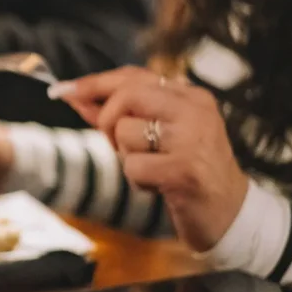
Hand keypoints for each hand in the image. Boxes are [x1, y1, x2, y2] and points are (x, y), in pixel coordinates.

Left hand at [54, 66, 249, 250]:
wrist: (229, 214)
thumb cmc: (185, 171)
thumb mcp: (158, 136)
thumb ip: (118, 114)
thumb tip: (74, 95)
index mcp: (191, 96)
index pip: (134, 76)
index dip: (94, 82)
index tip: (62, 90)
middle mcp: (195, 110)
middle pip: (126, 95)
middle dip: (107, 120)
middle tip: (117, 144)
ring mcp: (192, 138)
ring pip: (125, 132)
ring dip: (127, 157)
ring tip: (153, 169)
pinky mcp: (185, 170)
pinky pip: (133, 166)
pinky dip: (137, 181)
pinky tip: (159, 186)